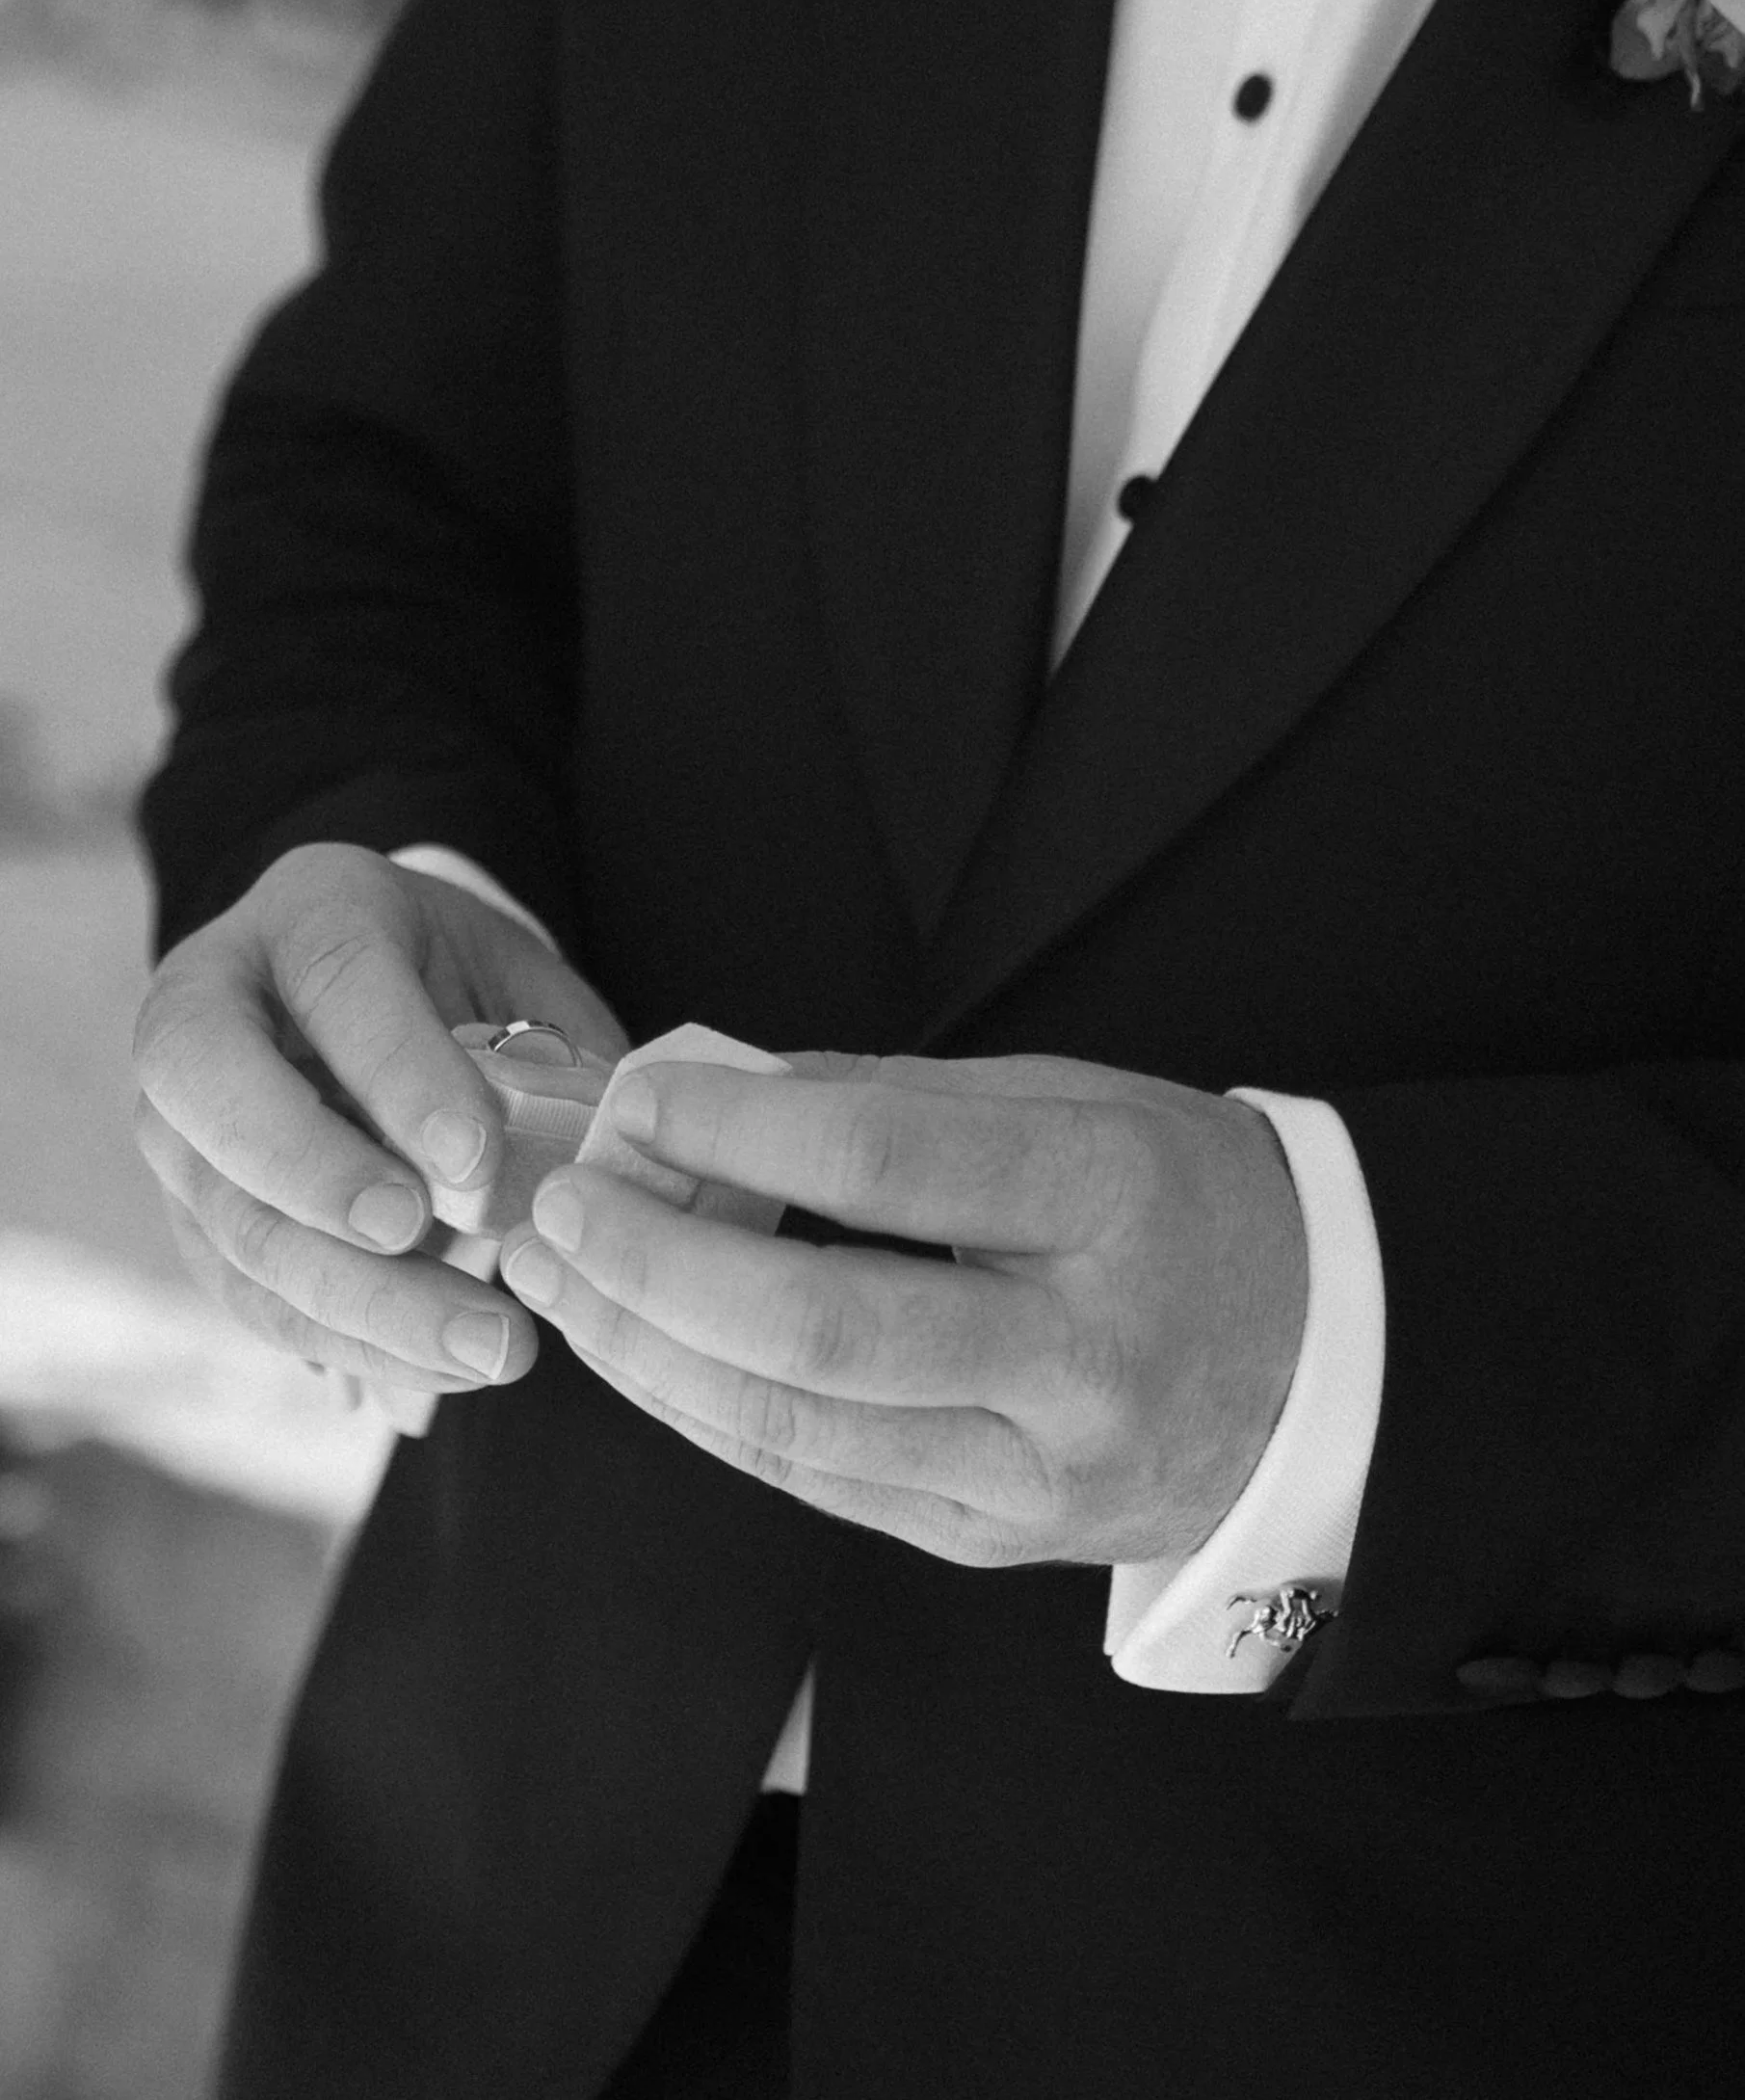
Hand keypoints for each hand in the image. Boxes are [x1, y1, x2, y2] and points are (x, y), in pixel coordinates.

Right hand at [134, 842, 628, 1402]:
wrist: (375, 1005)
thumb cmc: (465, 986)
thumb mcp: (519, 978)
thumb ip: (556, 1051)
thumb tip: (611, 1162)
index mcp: (311, 911)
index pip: (336, 982)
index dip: (399, 1072)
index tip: (476, 1159)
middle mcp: (211, 1004)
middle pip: (215, 1090)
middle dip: (315, 1175)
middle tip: (416, 1235)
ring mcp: (183, 1121)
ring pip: (234, 1220)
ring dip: (356, 1297)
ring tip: (488, 1344)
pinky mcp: (195, 1217)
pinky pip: (250, 1294)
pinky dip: (348, 1340)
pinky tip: (441, 1367)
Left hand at [500, 1053, 1306, 1569]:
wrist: (1328, 1364)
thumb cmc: (1185, 1199)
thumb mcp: (1075, 1101)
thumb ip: (893, 1097)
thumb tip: (707, 1093)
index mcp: (1114, 1205)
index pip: (889, 1162)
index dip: (735, 1126)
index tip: (635, 1096)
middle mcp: (1080, 1360)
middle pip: (819, 1328)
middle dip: (653, 1266)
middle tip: (555, 1207)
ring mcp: (1037, 1474)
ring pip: (793, 1430)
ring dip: (647, 1351)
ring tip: (557, 1280)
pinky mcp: (992, 1542)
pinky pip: (816, 1479)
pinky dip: (709, 1409)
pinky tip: (642, 1349)